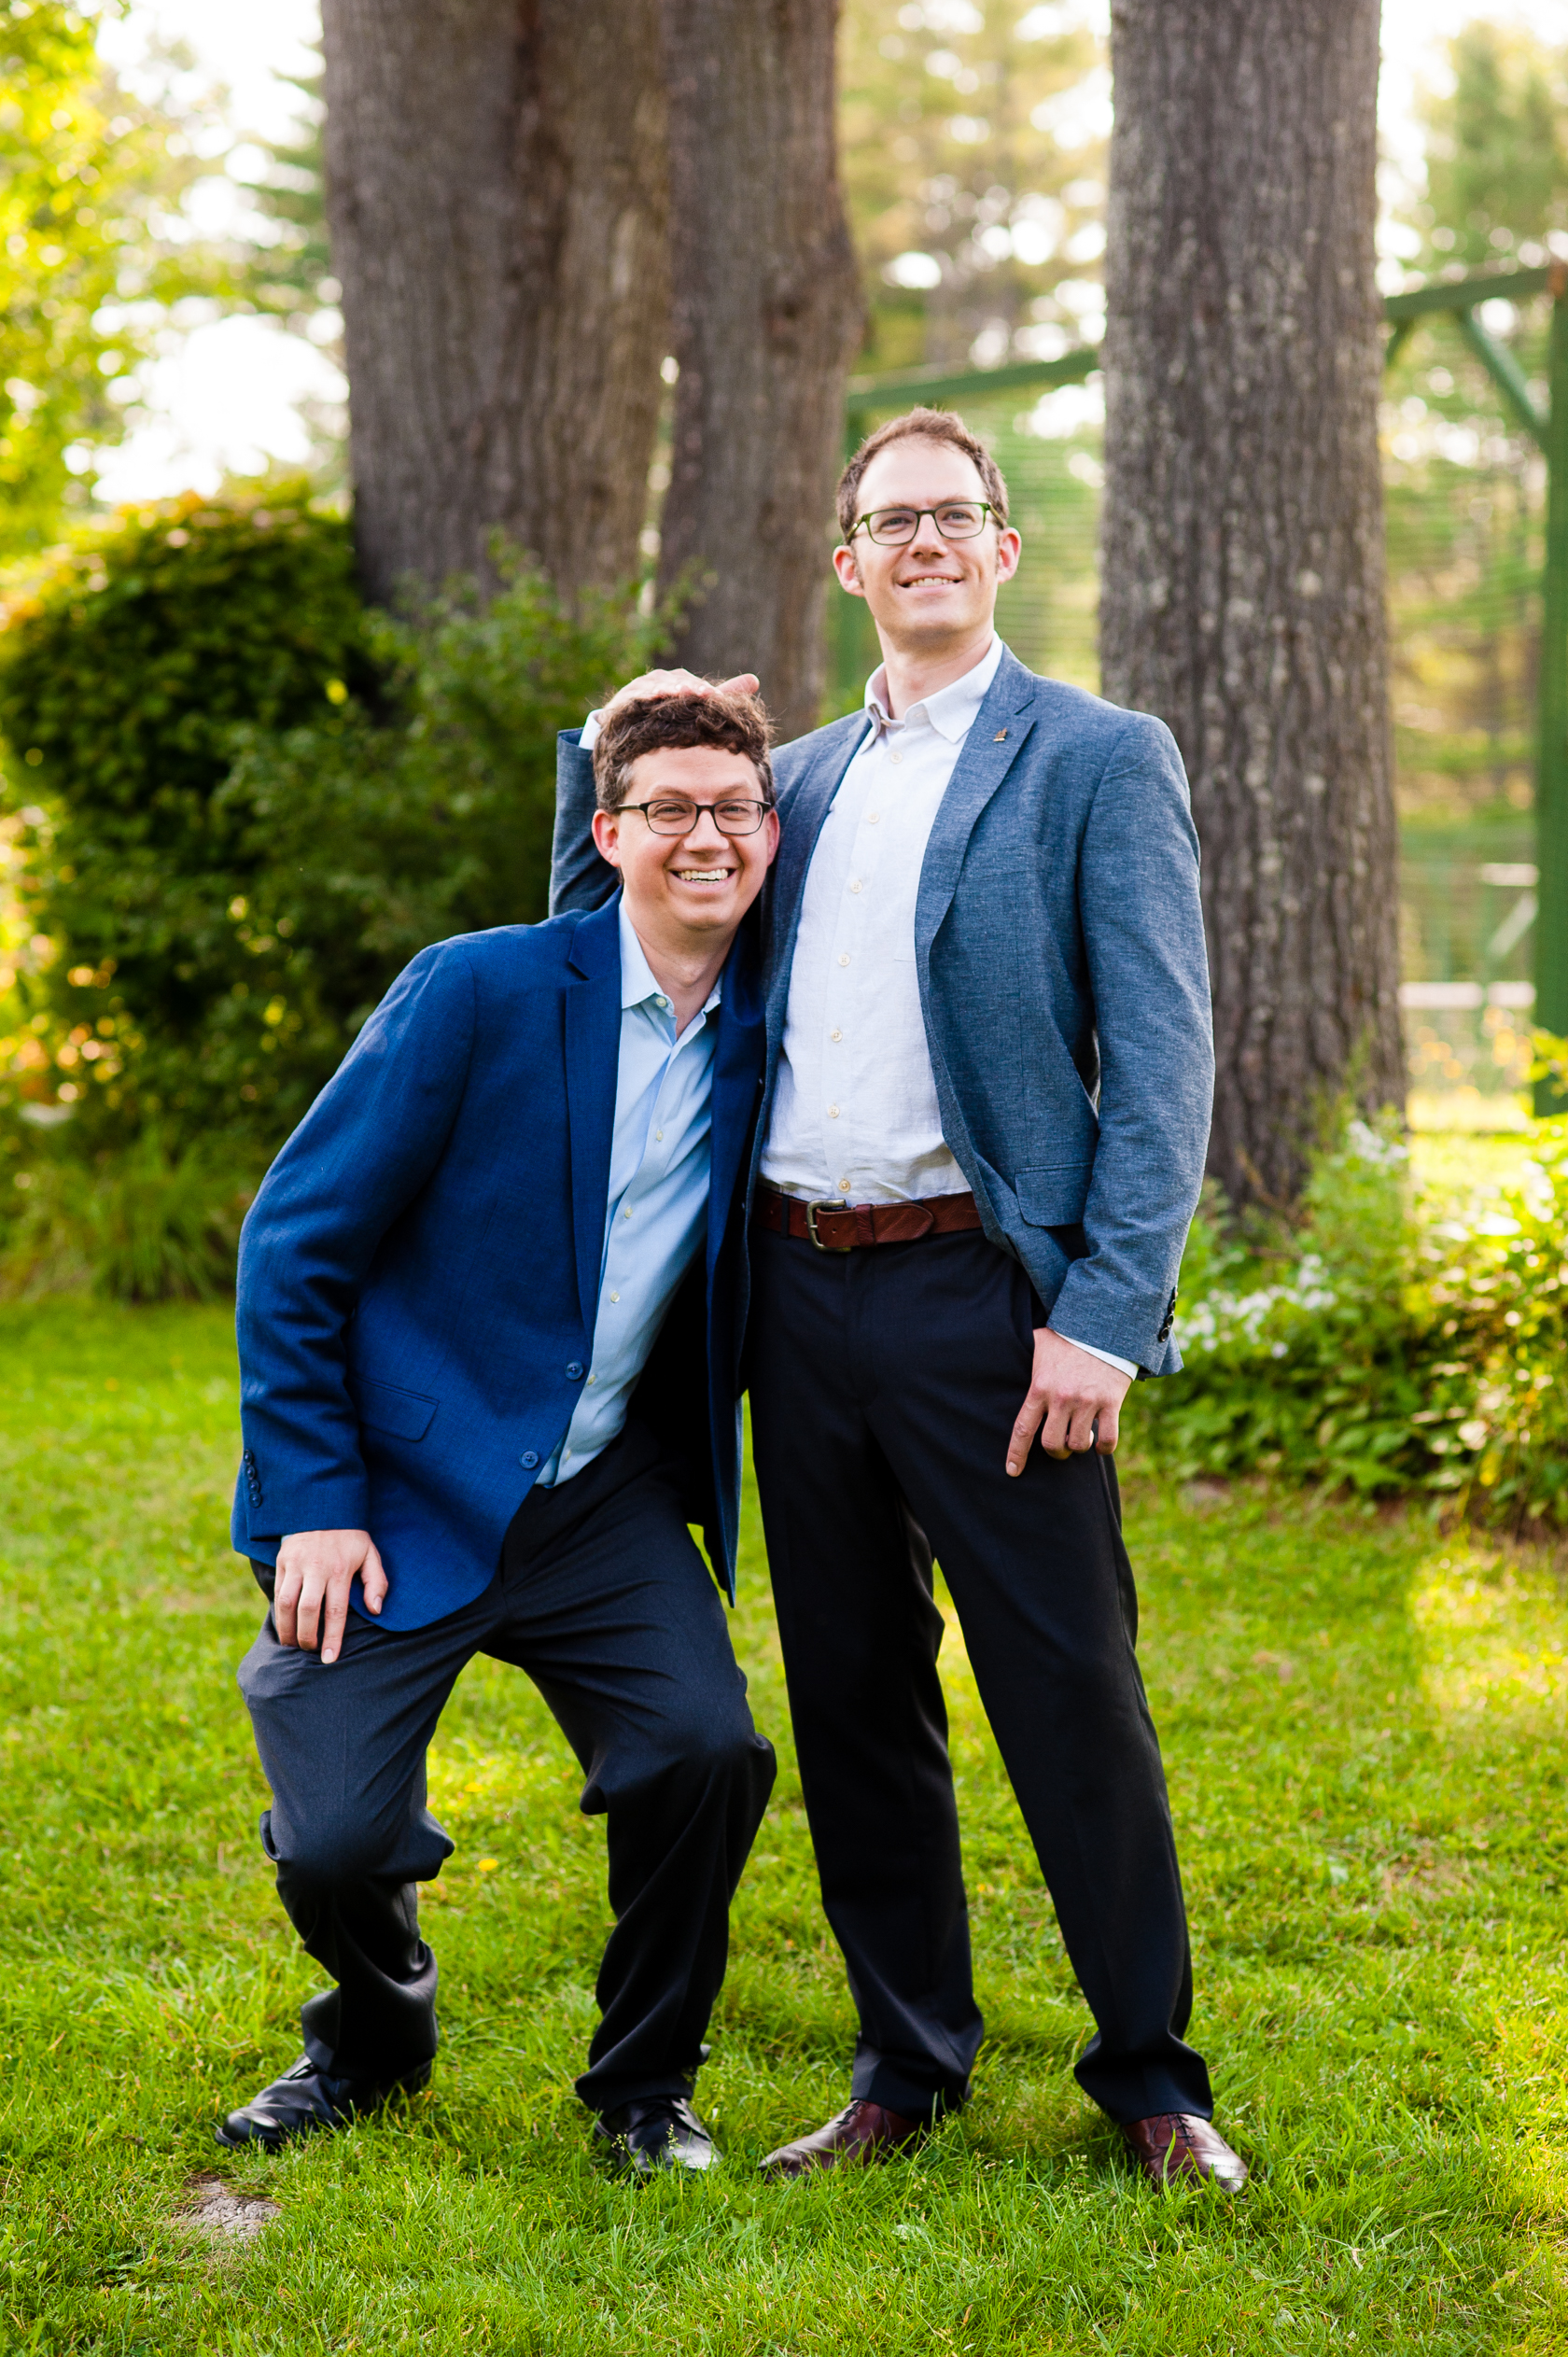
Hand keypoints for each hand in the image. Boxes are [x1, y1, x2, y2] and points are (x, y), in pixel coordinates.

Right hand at [273, 1528, 387, 1664]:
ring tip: (292, 1643)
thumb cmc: (350, 1536)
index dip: (332, 1638)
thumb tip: (375, 1609)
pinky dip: (278, 1611)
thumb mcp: (370, 1553)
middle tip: (310, 1650)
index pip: (335, 1611)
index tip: (330, 1659)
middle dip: (306, 1637)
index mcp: (340, 1569)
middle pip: (307, 1611)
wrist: (324, 1504)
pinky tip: (284, 1624)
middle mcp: (316, 1568)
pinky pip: (277, 1591)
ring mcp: (296, 1564)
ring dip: (287, 1628)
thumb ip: (376, 1582)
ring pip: (286, 1603)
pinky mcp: (283, 1560)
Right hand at [602, 666, 759, 716]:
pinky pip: (632, 696)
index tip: (715, 698)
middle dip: (686, 687)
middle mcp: (659, 680)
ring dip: (665, 689)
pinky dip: (641, 697)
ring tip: (676, 694)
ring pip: (654, 686)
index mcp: (677, 681)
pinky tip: (651, 700)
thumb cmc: (668, 719)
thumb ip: (723, 694)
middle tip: (699, 695)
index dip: (703, 690)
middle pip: (674, 681)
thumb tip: (754, 679)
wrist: (630, 733)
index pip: (692, 684)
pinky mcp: (622, 699)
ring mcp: (640, 688)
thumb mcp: (696, 708)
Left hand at [1006, 1329, 1131, 1473]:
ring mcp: (1086, 1401)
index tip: (1012, 1471)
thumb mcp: (1039, 1344)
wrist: (1104, 1326)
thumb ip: (1024, 1357)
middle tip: (1060, 1445)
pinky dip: (1104, 1449)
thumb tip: (999, 1353)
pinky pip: (1108, 1440)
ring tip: (1083, 1435)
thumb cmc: (1068, 1336)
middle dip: (1056, 1451)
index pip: (1023, 1429)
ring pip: (1078, 1445)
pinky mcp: (1110, 1402)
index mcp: (1040, 1387)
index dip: (1016, 1454)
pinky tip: (1101, 1444)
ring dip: (1079, 1446)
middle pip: (1051, 1444)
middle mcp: (1061, 1398)